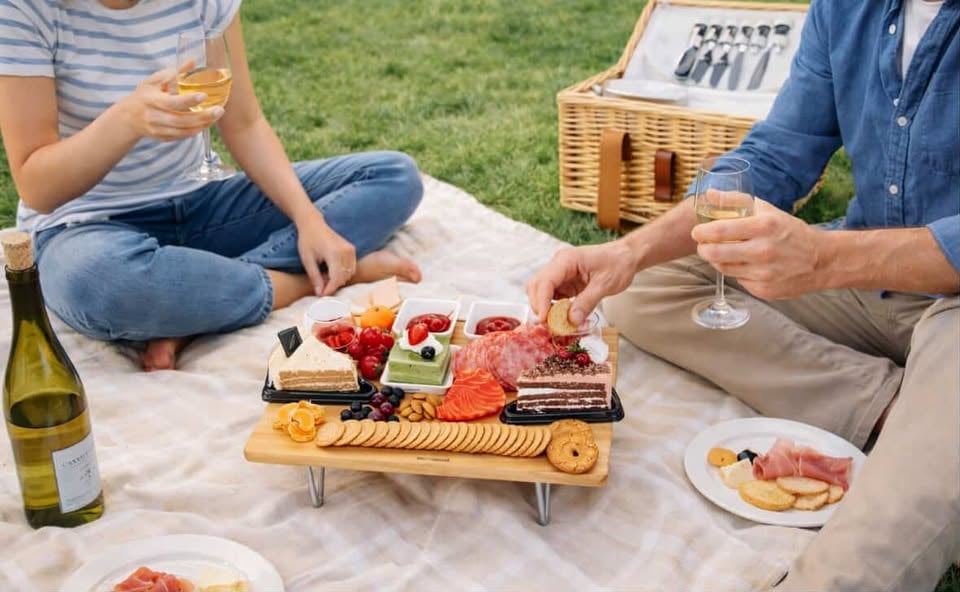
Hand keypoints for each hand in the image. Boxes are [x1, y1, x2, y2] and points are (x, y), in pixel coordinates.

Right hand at [118, 68, 223, 141]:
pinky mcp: (163, 138)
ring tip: (216, 116)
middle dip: (202, 116)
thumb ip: (175, 72)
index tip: (204, 95)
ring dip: (202, 125)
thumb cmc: (145, 95)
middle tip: (220, 110)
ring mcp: (158, 130)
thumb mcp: (154, 81)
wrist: (128, 117)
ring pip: (184, 131)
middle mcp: (154, 117)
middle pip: (181, 120)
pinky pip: (182, 137)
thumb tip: (193, 61)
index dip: (188, 100)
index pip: (172, 102)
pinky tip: (206, 123)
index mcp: (152, 100)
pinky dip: (195, 131)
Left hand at [296, 213, 356, 295]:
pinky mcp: (352, 249)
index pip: (336, 278)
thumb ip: (315, 278)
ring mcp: (351, 250)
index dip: (329, 289)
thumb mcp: (307, 260)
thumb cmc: (308, 240)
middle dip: (333, 285)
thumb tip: (320, 293)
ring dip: (338, 279)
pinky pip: (351, 267)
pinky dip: (343, 273)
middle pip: (343, 278)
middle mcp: (346, 252)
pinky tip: (332, 272)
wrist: (313, 224)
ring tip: (325, 278)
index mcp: (334, 254)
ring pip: (349, 274)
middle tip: (321, 287)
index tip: (321, 296)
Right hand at [526, 240, 640, 325]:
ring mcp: (560, 273)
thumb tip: (571, 321)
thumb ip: (587, 302)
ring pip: (540, 291)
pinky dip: (553, 308)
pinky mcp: (564, 281)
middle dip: (539, 305)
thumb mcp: (605, 284)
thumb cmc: (618, 264)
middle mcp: (559, 264)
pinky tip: (561, 317)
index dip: (541, 302)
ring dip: (544, 307)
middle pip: (536, 285)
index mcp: (567, 260)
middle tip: (549, 325)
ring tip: (556, 323)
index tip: (544, 320)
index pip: (545, 281)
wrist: (626, 257)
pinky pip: (551, 296)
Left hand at [691, 199, 828, 299]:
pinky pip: (738, 280)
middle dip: (703, 249)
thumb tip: (710, 194)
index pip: (719, 231)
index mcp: (764, 227)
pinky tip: (744, 264)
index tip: (697, 232)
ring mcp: (763, 274)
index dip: (701, 233)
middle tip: (703, 245)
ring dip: (718, 260)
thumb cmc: (789, 231)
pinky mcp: (764, 290)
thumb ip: (736, 201)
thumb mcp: (766, 210)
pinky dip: (736, 272)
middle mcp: (763, 251)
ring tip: (722, 252)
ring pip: (724, 268)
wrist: (821, 260)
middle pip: (715, 254)